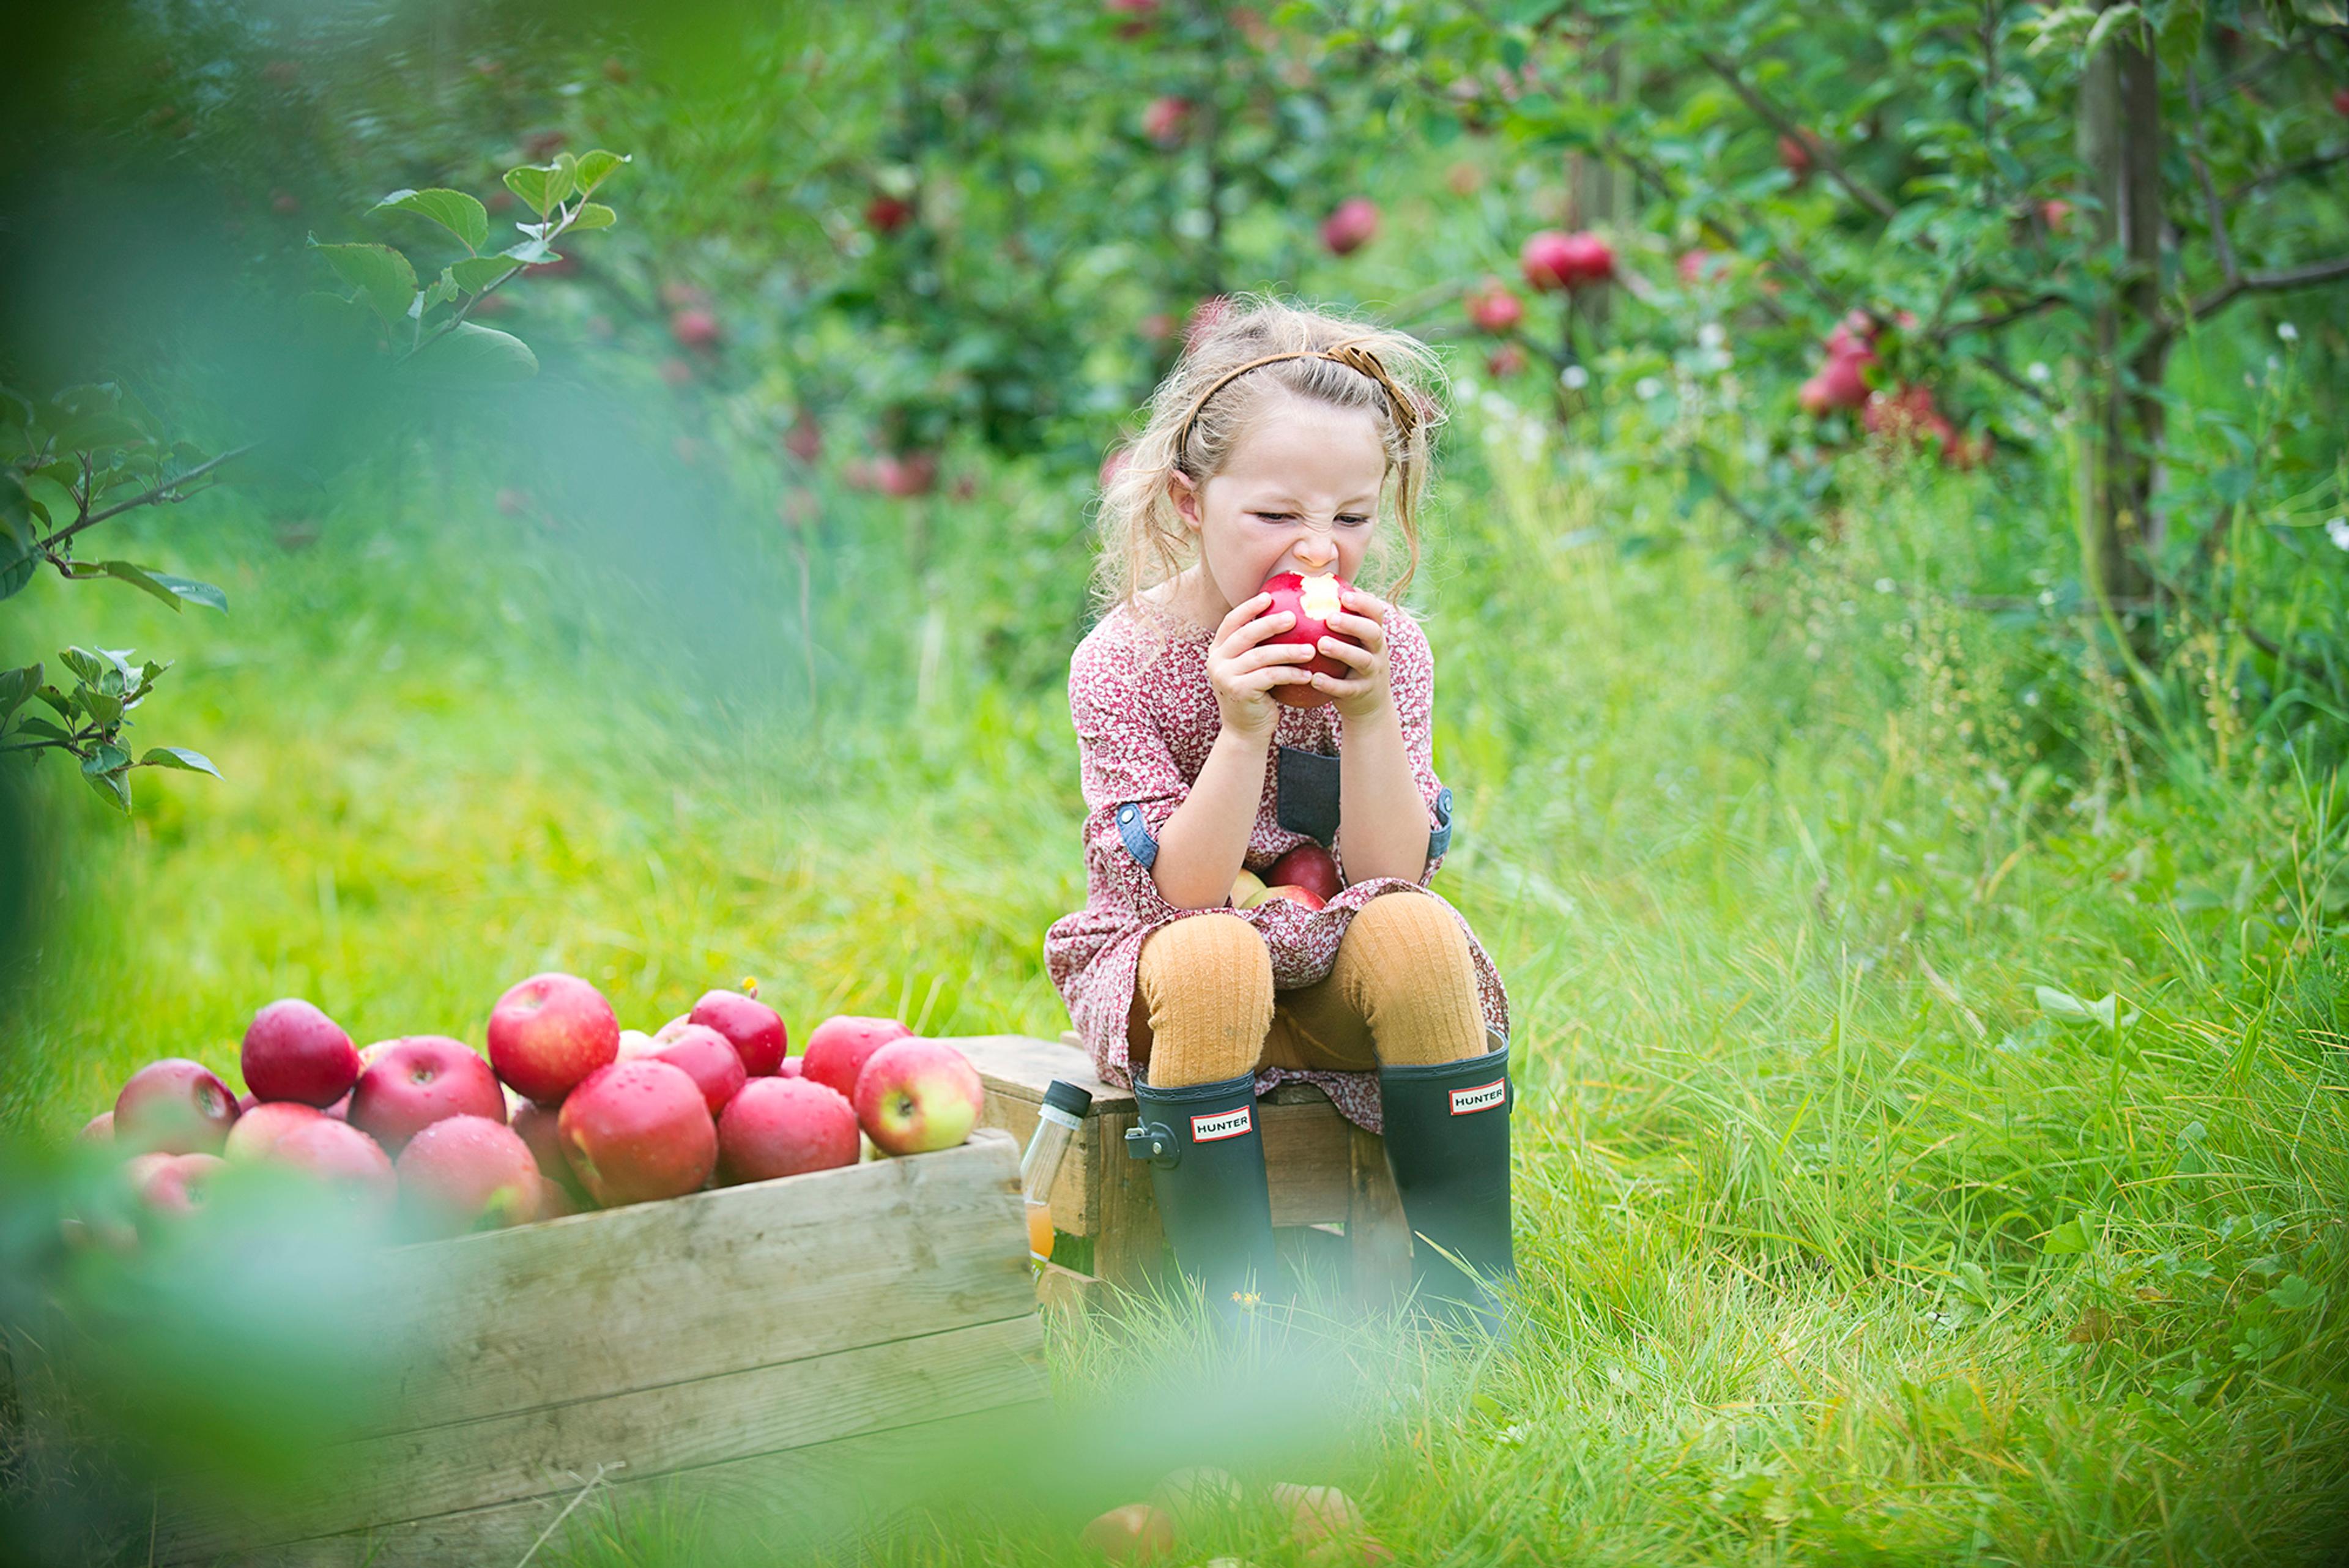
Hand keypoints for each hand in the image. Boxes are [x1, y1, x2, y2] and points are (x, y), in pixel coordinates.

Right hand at [1206, 592, 1314, 739]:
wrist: (1245, 731)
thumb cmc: (1256, 695)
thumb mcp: (1251, 668)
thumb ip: (1258, 646)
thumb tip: (1288, 615)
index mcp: (1218, 650)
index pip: (1231, 621)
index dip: (1249, 607)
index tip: (1269, 597)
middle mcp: (1217, 660)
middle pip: (1246, 634)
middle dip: (1271, 623)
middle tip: (1295, 617)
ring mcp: (1225, 676)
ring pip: (1261, 655)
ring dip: (1289, 651)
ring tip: (1311, 649)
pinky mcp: (1238, 691)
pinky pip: (1270, 676)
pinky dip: (1291, 674)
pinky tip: (1308, 674)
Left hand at [1309, 588, 1393, 719]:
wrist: (1370, 705)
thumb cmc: (1351, 664)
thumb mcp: (1353, 642)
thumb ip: (1338, 621)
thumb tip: (1308, 590)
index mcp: (1374, 634)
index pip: (1376, 613)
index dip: (1364, 602)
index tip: (1345, 595)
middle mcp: (1378, 651)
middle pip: (1372, 633)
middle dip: (1353, 624)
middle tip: (1330, 618)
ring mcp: (1372, 673)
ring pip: (1362, 660)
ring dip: (1342, 651)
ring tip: (1321, 644)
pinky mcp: (1362, 694)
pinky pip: (1347, 689)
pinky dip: (1331, 684)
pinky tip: (1314, 679)